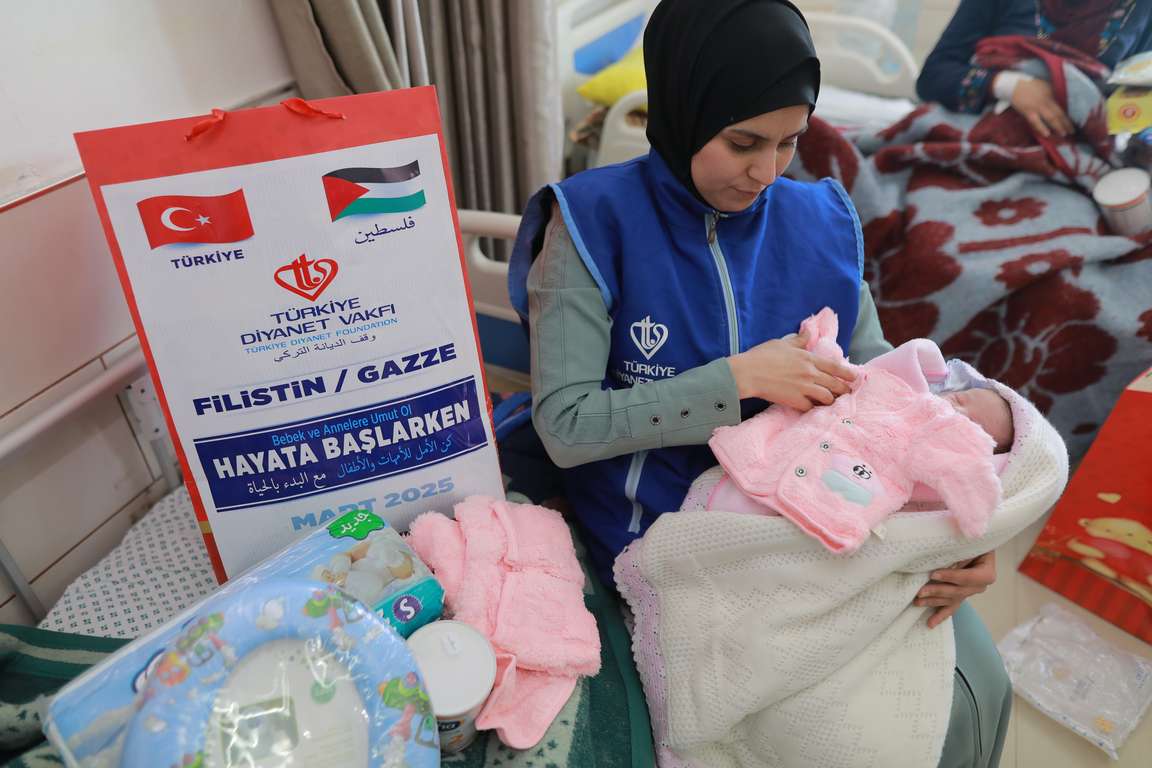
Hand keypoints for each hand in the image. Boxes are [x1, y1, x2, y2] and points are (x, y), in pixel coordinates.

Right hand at [726, 333, 855, 410]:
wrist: (748, 373)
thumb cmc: (762, 355)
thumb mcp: (782, 343)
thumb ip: (799, 340)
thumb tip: (809, 332)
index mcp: (809, 359)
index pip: (835, 367)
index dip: (848, 373)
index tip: (855, 377)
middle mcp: (810, 374)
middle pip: (835, 384)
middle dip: (844, 390)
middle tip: (848, 393)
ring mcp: (804, 389)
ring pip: (827, 398)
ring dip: (832, 401)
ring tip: (834, 403)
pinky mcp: (795, 401)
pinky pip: (811, 408)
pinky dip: (815, 409)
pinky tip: (816, 410)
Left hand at [915, 551, 996, 628]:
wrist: (973, 544)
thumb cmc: (969, 540)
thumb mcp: (968, 543)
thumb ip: (960, 551)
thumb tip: (945, 557)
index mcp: (986, 571)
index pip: (971, 577)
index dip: (952, 576)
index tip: (934, 574)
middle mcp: (980, 585)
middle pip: (958, 591)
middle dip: (938, 591)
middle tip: (920, 591)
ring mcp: (969, 592)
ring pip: (951, 600)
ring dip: (934, 602)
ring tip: (918, 602)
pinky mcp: (960, 596)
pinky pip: (951, 607)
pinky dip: (940, 615)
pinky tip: (930, 623)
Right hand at [1007, 77, 1073, 137]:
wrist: (1013, 84)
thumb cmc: (1027, 84)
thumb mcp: (1044, 86)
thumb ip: (1051, 94)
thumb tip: (1057, 103)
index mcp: (1051, 94)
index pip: (1062, 106)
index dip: (1068, 115)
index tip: (1073, 121)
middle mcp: (1047, 100)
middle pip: (1059, 113)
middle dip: (1067, 123)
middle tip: (1072, 131)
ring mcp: (1038, 106)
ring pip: (1051, 118)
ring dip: (1058, 126)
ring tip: (1063, 134)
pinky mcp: (1028, 111)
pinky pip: (1036, 122)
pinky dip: (1042, 128)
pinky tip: (1047, 134)